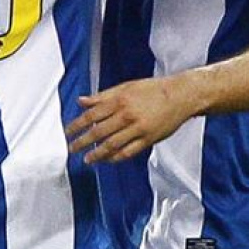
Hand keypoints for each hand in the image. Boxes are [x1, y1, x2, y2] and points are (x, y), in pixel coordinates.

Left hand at [65, 76, 196, 163]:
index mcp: (119, 100)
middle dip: (83, 142)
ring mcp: (138, 129)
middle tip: (72, 149)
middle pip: (99, 132)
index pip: (92, 115)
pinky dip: (116, 158)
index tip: (68, 133)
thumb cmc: (152, 90)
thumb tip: (81, 101)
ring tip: (87, 159)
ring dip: (97, 154)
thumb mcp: (125, 87)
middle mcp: (127, 115)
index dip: (77, 126)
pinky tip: (107, 160)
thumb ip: (102, 96)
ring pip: (112, 145)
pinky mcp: (148, 139)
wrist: (180, 96)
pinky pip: (128, 152)